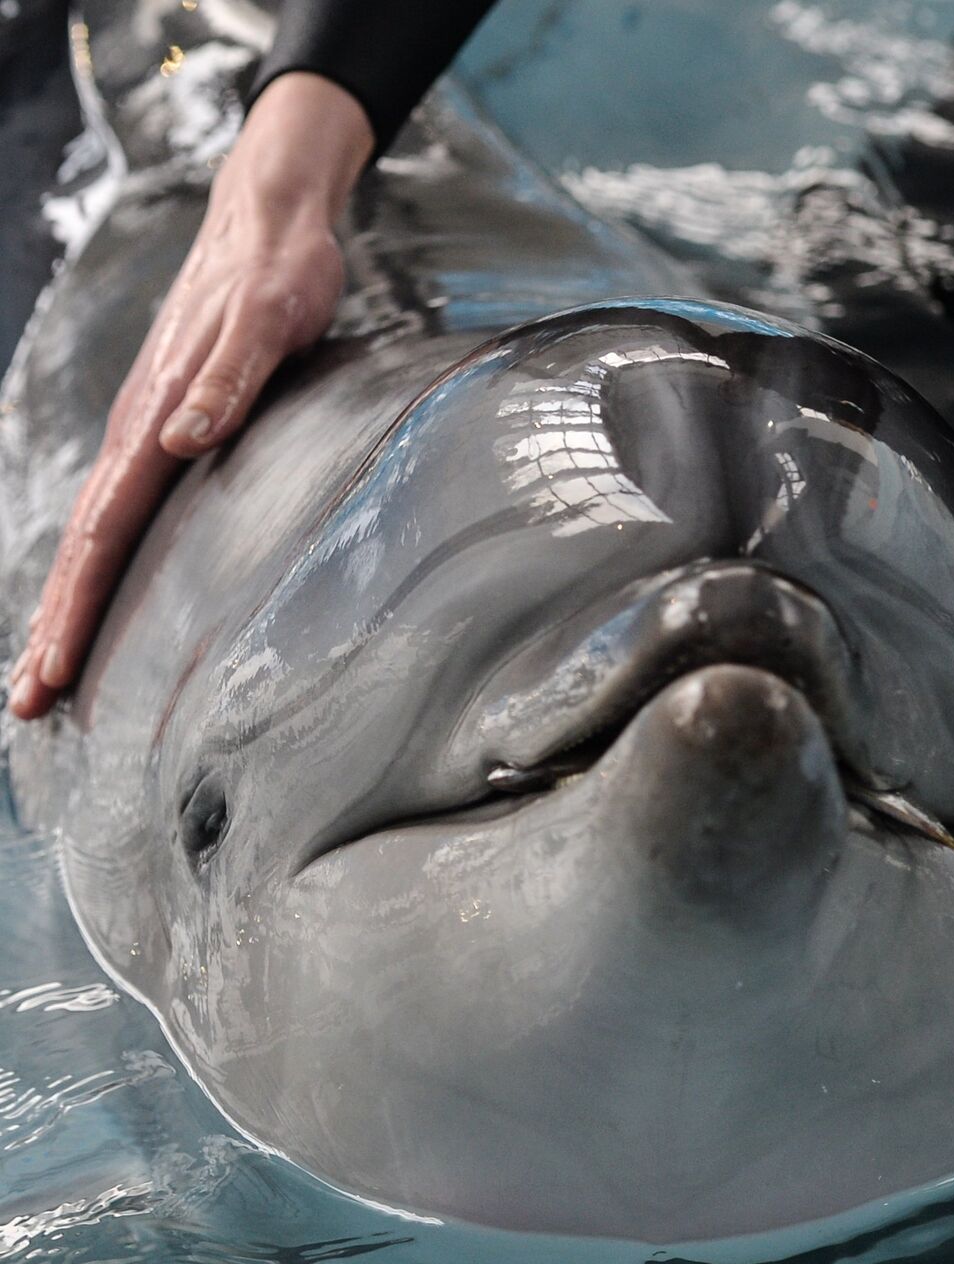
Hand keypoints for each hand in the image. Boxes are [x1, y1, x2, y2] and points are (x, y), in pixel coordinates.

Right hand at [8, 73, 372, 719]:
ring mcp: (150, 431)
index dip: (77, 607)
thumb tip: (181, 440)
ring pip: (100, 534)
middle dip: (57, 628)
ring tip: (48, 668)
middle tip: (27, 704)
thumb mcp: (267, 319)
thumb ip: (231, 378)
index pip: (104, 532)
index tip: (54, 673)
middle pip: (88, 547)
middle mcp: (140, 432)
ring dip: (72, 603)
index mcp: (155, 419)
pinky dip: (104, 562)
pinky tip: (106, 588)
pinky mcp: (171, 426)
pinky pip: (127, 510)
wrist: (268, 221)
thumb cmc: (276, 271)